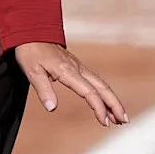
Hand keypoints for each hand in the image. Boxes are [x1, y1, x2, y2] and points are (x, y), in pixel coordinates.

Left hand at [14, 42, 128, 126]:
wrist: (30, 31)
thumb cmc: (30, 51)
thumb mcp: (32, 71)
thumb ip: (43, 90)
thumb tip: (52, 108)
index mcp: (68, 71)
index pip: (89, 92)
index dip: (99, 108)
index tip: (104, 122)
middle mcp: (77, 68)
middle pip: (102, 87)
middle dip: (115, 104)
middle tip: (124, 121)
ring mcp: (78, 66)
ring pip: (101, 84)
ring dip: (112, 100)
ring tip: (119, 117)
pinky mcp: (76, 66)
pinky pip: (95, 80)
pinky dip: (104, 92)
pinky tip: (105, 101)